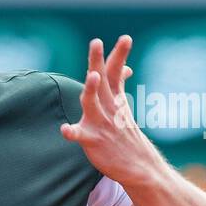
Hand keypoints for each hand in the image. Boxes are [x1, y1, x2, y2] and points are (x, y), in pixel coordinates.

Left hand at [60, 35, 161, 186]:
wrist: (140, 167)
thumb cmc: (126, 135)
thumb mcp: (123, 107)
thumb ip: (118, 87)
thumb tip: (124, 67)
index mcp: (115, 100)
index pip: (115, 73)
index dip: (118, 56)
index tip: (125, 37)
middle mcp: (108, 109)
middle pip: (102, 81)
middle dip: (98, 61)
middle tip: (96, 42)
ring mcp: (101, 124)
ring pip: (93, 104)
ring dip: (92, 90)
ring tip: (92, 76)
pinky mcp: (93, 142)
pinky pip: (81, 136)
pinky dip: (72, 132)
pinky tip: (65, 130)